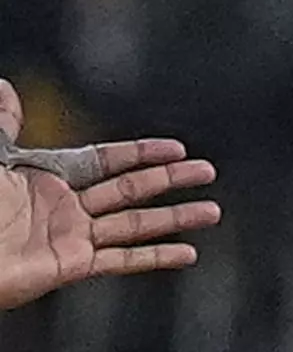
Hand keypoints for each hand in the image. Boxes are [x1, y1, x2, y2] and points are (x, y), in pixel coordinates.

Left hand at [0, 79, 217, 311]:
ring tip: (212, 211)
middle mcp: (66, 207)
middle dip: (170, 180)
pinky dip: (157, 257)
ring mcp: (74, 237)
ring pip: (136, 224)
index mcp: (46, 179)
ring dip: (176, 217)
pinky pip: (123, 260)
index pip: (105, 162)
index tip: (175, 148)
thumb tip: (5, 86)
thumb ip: (2, 126)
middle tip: (207, 171)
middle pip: (130, 189)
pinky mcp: (74, 265)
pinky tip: (188, 254)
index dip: (140, 154)